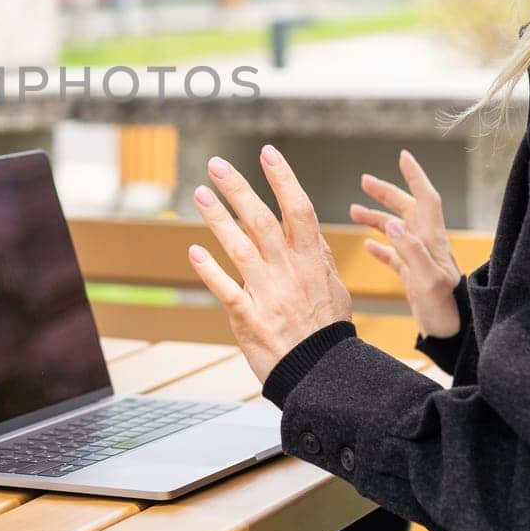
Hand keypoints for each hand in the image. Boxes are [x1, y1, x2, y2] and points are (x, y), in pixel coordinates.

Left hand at [187, 145, 352, 383]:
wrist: (323, 377)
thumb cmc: (328, 333)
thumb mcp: (336, 291)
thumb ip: (320, 259)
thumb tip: (312, 232)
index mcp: (312, 262)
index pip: (299, 210)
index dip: (283, 179)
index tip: (267, 152)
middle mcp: (290, 272)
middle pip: (262, 221)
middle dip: (239, 189)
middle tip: (216, 164)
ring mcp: (269, 294)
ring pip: (240, 247)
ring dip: (218, 219)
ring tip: (200, 194)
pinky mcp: (249, 318)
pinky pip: (226, 289)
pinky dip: (209, 269)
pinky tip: (194, 250)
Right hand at [348, 149, 462, 338]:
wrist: (456, 337)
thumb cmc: (446, 311)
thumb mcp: (428, 280)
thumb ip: (410, 251)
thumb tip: (392, 223)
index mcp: (432, 242)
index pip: (426, 199)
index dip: (415, 176)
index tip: (403, 156)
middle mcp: (428, 246)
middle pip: (407, 210)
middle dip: (387, 193)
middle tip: (363, 180)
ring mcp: (421, 261)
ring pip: (397, 231)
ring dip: (376, 219)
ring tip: (352, 212)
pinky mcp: (415, 278)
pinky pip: (395, 257)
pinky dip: (380, 248)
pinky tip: (367, 246)